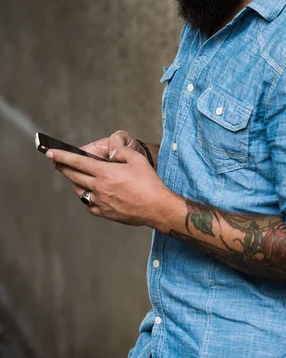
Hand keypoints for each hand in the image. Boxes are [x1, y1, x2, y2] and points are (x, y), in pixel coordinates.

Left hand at [46, 132, 171, 226]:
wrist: (156, 208)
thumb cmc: (149, 182)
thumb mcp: (136, 159)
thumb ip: (120, 151)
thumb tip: (110, 151)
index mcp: (105, 173)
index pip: (77, 162)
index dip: (62, 156)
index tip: (49, 153)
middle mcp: (99, 187)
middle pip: (74, 176)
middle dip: (62, 167)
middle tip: (55, 162)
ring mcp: (100, 202)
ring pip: (80, 191)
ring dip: (75, 182)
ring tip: (76, 177)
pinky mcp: (105, 213)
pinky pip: (90, 204)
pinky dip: (89, 198)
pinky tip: (94, 194)